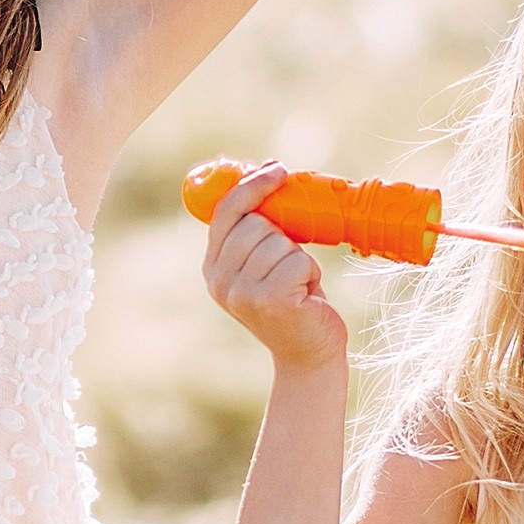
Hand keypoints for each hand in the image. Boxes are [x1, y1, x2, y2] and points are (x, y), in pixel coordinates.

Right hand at [202, 163, 348, 370]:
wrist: (309, 354)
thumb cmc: (293, 302)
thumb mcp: (264, 266)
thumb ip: (255, 233)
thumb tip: (267, 171)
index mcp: (213, 269)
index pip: (226, 213)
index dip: (251, 187)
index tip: (278, 169)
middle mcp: (220, 282)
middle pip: (256, 224)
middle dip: (282, 237)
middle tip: (288, 268)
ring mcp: (243, 293)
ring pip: (280, 242)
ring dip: (298, 259)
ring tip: (296, 285)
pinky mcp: (271, 300)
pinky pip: (299, 261)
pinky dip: (310, 274)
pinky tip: (305, 296)